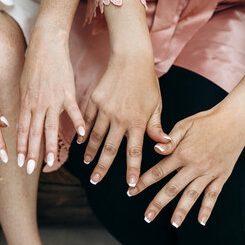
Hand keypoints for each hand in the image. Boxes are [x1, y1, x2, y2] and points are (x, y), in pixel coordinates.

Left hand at [18, 30, 84, 173]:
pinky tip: (81, 136)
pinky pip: (73, 112)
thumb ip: (24, 103)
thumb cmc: (33, 63)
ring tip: (51, 164)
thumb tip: (20, 117)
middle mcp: (38, 105)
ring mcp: (53, 100)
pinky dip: (78, 123)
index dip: (20, 147)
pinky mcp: (68, 93)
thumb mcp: (22, 84)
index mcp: (26, 103)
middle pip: (33, 133)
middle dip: (31, 154)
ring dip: (50, 148)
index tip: (19, 162)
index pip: (21, 130)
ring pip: (50, 128)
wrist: (46, 44)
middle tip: (29, 170)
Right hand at [80, 50, 169, 186]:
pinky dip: (83, 133)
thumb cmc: (147, 83)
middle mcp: (120, 119)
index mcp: (138, 122)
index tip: (129, 185)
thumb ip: (156, 127)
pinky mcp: (95, 101)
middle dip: (102, 167)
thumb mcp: (156, 105)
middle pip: (110, 148)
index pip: (134, 151)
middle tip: (96, 181)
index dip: (131, 169)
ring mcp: (105, 110)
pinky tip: (80, 143)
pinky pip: (87, 121)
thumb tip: (164, 145)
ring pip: (95, 136)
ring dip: (90, 152)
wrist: (130, 59)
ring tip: (87, 164)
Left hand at [129, 103, 244, 226]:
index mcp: (182, 153)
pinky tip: (201, 220)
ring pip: (192, 195)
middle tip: (147, 217)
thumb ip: (169, 140)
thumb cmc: (207, 121)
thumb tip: (155, 149)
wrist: (236, 120)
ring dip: (182, 211)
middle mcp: (194, 166)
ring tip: (173, 224)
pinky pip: (214, 195)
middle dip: (158, 203)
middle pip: (172, 188)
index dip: (144, 182)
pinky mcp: (222, 175)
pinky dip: (207, 209)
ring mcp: (209, 172)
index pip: (158, 172)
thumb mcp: (184, 125)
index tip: (131, 192)